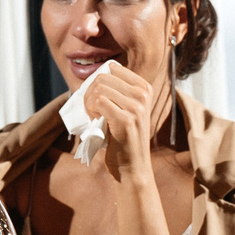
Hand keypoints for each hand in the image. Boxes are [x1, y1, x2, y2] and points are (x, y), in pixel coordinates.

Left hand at [80, 62, 160, 181]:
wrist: (133, 166)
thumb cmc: (124, 138)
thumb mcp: (127, 109)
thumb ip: (118, 91)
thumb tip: (94, 75)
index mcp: (145, 88)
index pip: (112, 69)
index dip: (98, 82)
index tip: (99, 100)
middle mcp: (143, 94)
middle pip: (103, 77)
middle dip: (89, 92)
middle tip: (91, 110)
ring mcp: (136, 107)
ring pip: (99, 88)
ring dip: (89, 103)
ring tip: (94, 117)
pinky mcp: (126, 120)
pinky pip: (98, 102)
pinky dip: (91, 111)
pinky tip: (96, 122)